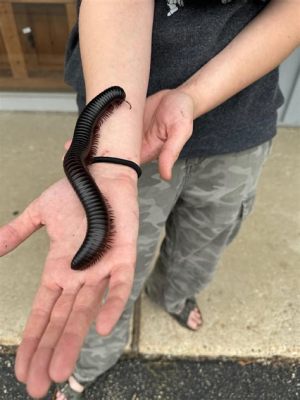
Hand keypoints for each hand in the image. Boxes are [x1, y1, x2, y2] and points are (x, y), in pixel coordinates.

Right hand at [0, 165, 137, 397]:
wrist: (101, 174)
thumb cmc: (74, 194)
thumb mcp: (40, 215)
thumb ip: (17, 232)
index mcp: (59, 269)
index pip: (42, 312)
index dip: (33, 340)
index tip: (22, 368)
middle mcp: (79, 275)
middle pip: (61, 321)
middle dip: (49, 354)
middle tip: (37, 389)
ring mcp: (102, 267)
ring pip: (85, 311)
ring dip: (73, 341)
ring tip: (61, 373)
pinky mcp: (124, 256)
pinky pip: (118, 284)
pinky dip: (111, 304)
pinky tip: (101, 328)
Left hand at [63, 89, 193, 180]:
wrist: (180, 96)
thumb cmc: (182, 113)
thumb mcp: (180, 132)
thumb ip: (171, 152)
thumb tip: (166, 176)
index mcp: (144, 153)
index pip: (123, 166)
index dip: (106, 169)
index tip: (90, 172)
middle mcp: (133, 146)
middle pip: (109, 155)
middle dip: (90, 157)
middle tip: (70, 155)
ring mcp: (127, 133)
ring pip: (106, 140)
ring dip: (89, 142)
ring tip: (68, 144)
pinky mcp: (124, 120)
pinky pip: (108, 124)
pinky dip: (96, 126)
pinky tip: (82, 126)